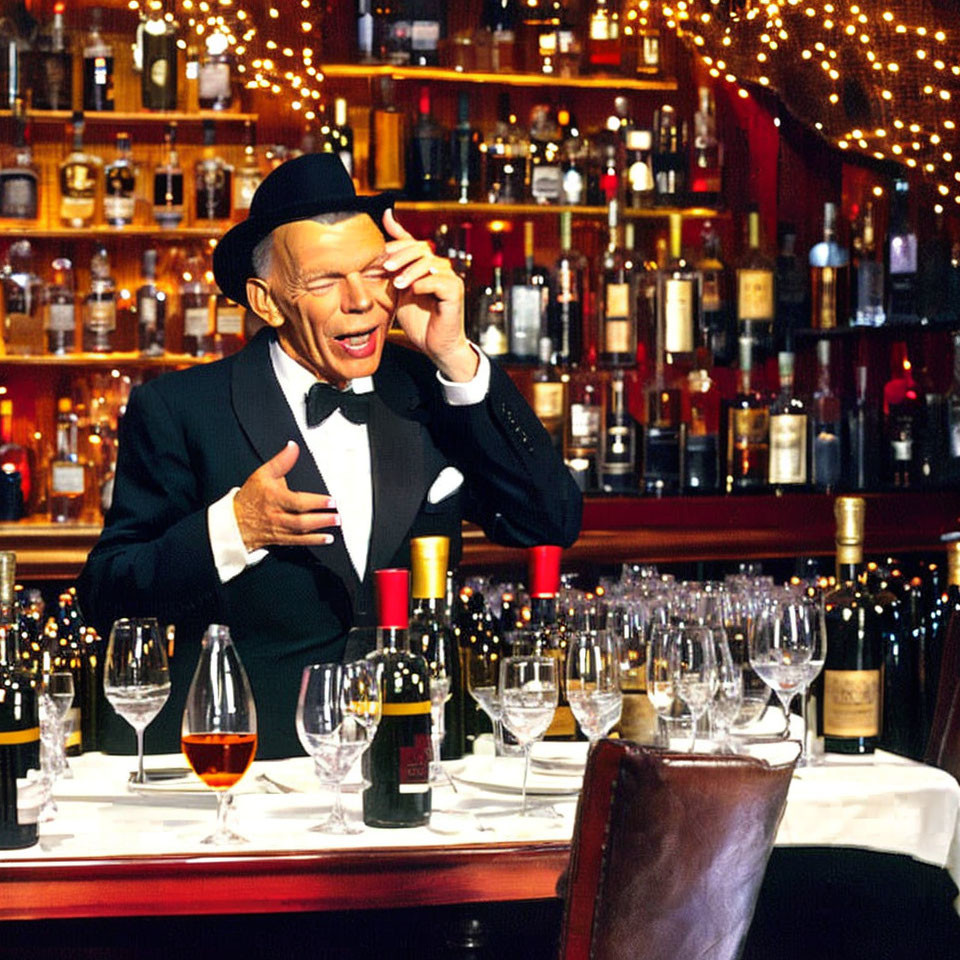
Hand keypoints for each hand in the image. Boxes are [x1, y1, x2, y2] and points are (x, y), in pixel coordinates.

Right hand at [233, 441, 340, 551]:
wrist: (235, 521)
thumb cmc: (251, 496)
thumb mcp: (263, 474)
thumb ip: (281, 461)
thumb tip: (293, 447)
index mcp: (273, 498)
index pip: (297, 501)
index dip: (315, 502)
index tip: (331, 501)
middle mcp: (276, 515)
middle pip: (300, 520)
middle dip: (321, 518)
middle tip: (337, 515)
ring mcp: (279, 529)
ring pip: (301, 531)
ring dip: (320, 529)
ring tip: (336, 523)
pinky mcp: (281, 539)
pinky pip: (298, 542)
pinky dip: (314, 541)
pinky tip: (327, 538)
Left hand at [382, 209, 477, 381]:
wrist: (435, 346)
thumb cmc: (418, 321)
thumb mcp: (398, 294)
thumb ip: (392, 274)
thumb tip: (376, 257)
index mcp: (427, 266)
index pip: (412, 244)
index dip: (398, 236)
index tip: (383, 230)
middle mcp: (440, 268)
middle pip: (420, 248)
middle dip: (400, 255)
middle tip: (385, 266)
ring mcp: (450, 278)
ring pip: (429, 262)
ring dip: (410, 271)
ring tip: (397, 284)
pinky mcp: (455, 291)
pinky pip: (439, 280)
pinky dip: (424, 284)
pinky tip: (414, 291)